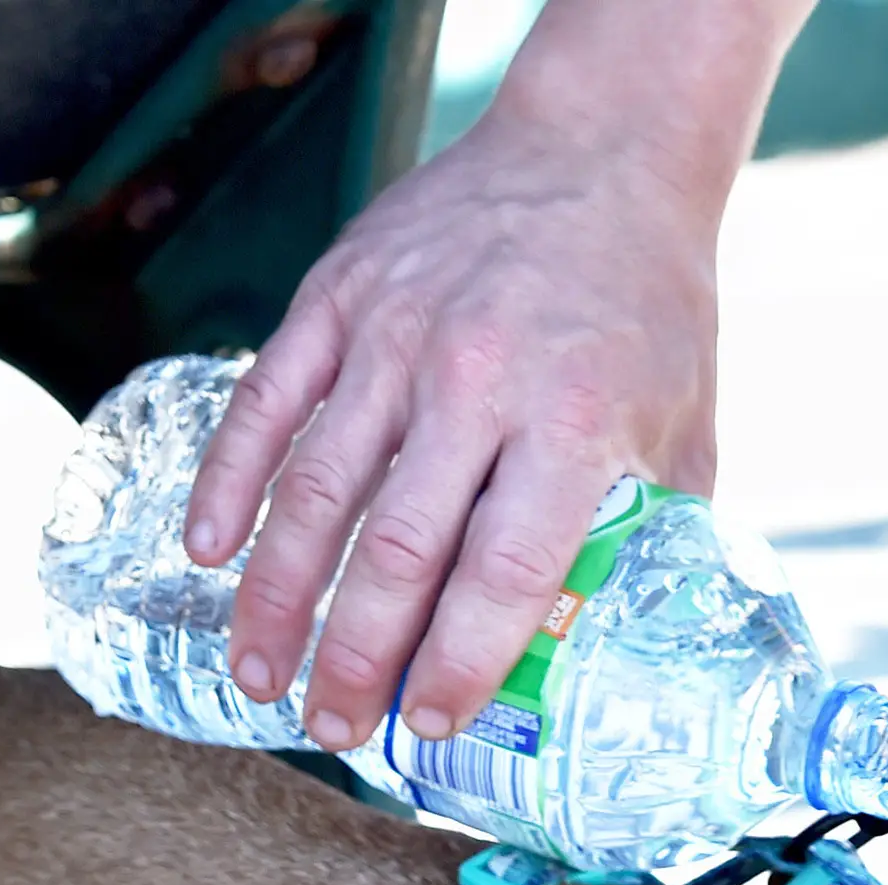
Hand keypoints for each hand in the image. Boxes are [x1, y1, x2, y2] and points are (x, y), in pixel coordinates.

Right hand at [182, 0, 809, 752]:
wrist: (598, 153)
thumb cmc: (645, 308)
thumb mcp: (682, 427)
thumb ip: (648, 539)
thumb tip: (619, 659)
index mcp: (571, 421)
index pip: (503, 572)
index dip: (459, 663)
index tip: (429, 729)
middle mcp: (475, 378)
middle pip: (397, 551)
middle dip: (355, 658)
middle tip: (333, 729)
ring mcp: (395, 334)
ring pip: (315, 490)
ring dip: (278, 597)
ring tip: (260, 677)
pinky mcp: (338, 296)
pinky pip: (266, 403)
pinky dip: (228, 482)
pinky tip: (205, 552)